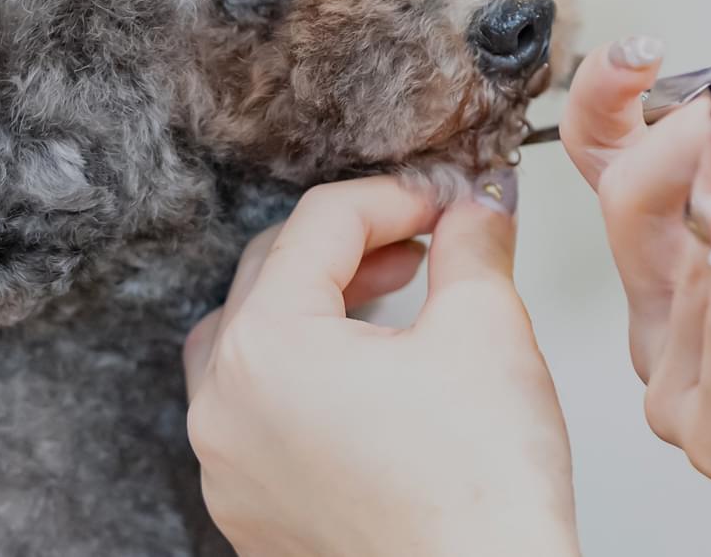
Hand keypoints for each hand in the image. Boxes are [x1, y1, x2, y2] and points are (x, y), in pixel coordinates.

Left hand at [182, 174, 579, 556]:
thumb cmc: (481, 492)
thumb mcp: (488, 329)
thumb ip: (471, 245)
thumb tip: (474, 208)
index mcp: (265, 347)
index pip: (321, 223)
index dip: (396, 196)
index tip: (447, 202)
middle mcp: (222, 408)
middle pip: (270, 276)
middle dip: (353, 247)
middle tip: (424, 242)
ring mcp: (227, 469)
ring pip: (249, 347)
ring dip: (315, 308)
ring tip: (389, 306)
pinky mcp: (251, 513)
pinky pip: (257, 417)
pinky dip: (303, 380)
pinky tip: (370, 385)